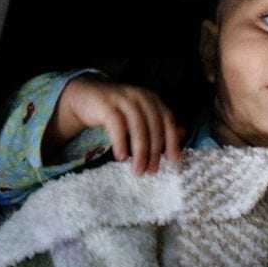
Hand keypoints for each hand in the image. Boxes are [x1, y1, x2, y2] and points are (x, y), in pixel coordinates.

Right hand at [54, 76, 181, 173]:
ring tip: (137, 170)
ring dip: (139, 151)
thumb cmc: (117, 112)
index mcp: (152, 99)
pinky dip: (121, 142)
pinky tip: (121, 157)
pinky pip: (116, 124)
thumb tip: (182, 134)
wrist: (85, 97)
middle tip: (151, 171)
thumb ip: (159, 126)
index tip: (173, 160)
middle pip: (153, 125)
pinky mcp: (106, 104)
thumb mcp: (139, 118)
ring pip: (137, 126)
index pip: (167, 119)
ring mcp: (123, 98)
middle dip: (154, 151)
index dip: (172, 140)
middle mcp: (140, 95)